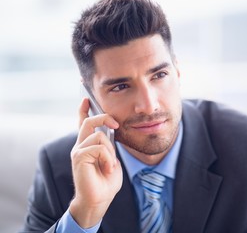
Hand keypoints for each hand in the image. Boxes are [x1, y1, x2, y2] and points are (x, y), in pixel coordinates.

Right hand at [69, 98, 122, 227]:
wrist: (100, 199)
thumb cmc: (106, 182)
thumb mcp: (111, 159)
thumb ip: (109, 147)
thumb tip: (110, 133)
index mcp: (88, 146)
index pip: (83, 124)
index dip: (83, 110)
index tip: (86, 99)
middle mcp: (81, 146)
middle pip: (88, 122)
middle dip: (104, 117)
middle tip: (116, 124)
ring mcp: (78, 151)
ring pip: (98, 135)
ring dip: (110, 151)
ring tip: (110, 165)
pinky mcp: (79, 157)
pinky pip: (99, 147)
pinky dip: (108, 158)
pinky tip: (107, 169)